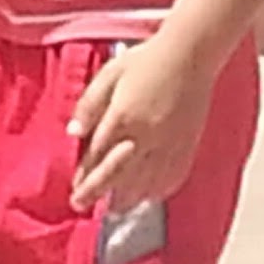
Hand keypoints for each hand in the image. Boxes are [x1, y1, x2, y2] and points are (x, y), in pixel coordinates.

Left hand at [67, 35, 214, 212]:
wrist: (191, 56)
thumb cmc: (147, 61)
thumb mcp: (110, 74)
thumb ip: (90, 104)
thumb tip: (73, 132)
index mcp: (123, 116)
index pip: (97, 155)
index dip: (84, 175)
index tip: (74, 188)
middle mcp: (146, 136)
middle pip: (117, 176)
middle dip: (97, 193)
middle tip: (82, 205)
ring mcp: (168, 145)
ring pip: (144, 184)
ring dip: (125, 198)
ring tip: (113, 207)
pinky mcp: (186, 147)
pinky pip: (171, 179)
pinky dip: (156, 192)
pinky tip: (147, 195)